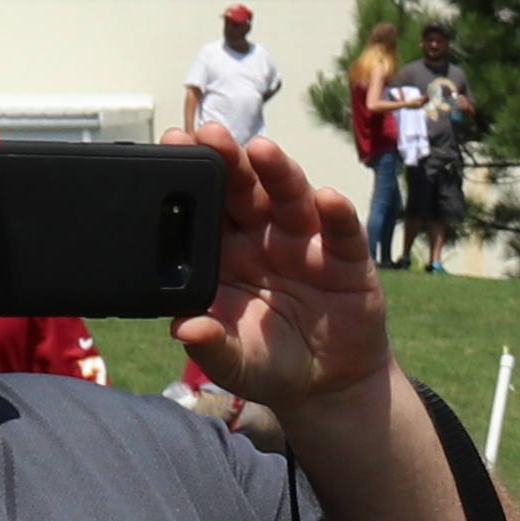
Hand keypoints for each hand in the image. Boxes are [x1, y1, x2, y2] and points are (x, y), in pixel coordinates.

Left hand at [178, 137, 388, 410]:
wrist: (328, 386)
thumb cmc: (270, 363)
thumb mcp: (233, 362)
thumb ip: (210, 345)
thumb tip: (184, 329)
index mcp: (225, 255)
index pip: (204, 207)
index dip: (189, 176)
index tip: (173, 145)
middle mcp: (263, 238)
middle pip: (244, 190)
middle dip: (228, 160)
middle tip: (209, 134)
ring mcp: (306, 244)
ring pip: (290, 198)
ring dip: (278, 172)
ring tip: (263, 151)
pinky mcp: (346, 259)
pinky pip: (342, 231)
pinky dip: (337, 214)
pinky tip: (328, 199)